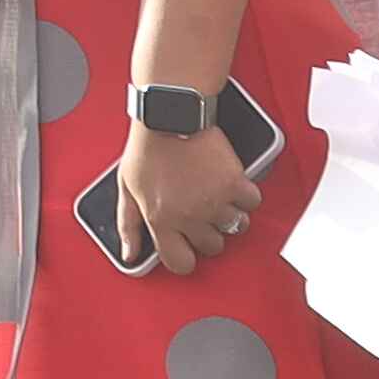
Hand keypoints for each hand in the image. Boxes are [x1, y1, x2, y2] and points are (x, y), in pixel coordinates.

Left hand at [113, 120, 252, 274]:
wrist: (170, 116)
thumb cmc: (147, 148)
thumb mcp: (126, 187)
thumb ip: (127, 225)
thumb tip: (129, 254)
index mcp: (160, 219)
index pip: (180, 263)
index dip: (184, 258)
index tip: (186, 248)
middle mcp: (189, 215)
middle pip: (212, 247)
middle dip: (207, 232)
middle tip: (199, 212)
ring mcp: (214, 200)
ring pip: (235, 227)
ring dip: (228, 214)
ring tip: (214, 195)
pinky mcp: (234, 183)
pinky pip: (252, 203)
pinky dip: (246, 195)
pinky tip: (231, 185)